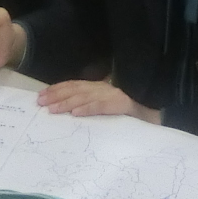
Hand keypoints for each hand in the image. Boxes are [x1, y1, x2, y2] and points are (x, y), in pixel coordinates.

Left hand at [38, 80, 161, 123]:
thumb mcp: (109, 105)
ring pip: (85, 97)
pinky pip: (101, 106)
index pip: (74, 85)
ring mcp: (113, 94)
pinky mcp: (122, 103)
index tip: (42, 96)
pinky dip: (88, 108)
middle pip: (75, 90)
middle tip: (40, 103)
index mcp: (100, 88)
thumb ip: (94, 104)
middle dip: (56, 95)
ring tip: (52, 109)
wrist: (157, 109)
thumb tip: (71, 111)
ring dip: (66, 102)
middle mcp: (104, 88)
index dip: (57, 89)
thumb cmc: (132, 112)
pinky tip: (76, 113)